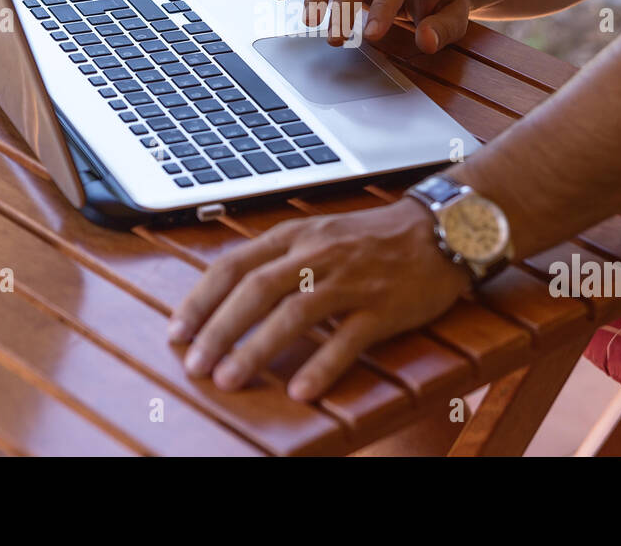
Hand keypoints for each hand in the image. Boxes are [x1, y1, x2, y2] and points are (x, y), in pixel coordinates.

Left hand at [167, 197, 470, 399]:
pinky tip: (299, 390)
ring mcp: (351, 280)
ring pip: (293, 314)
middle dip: (219, 330)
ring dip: (255, 350)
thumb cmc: (374, 237)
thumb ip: (278, 257)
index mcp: (296, 234)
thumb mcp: (319, 232)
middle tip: (194, 364)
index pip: (235, 264)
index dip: (201, 300)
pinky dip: (321, 366)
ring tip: (229, 380)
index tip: (178, 331)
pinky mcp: (382, 307)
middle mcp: (318, 253)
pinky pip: (346, 340)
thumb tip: (227, 291)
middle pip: (256, 290)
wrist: (442, 229)